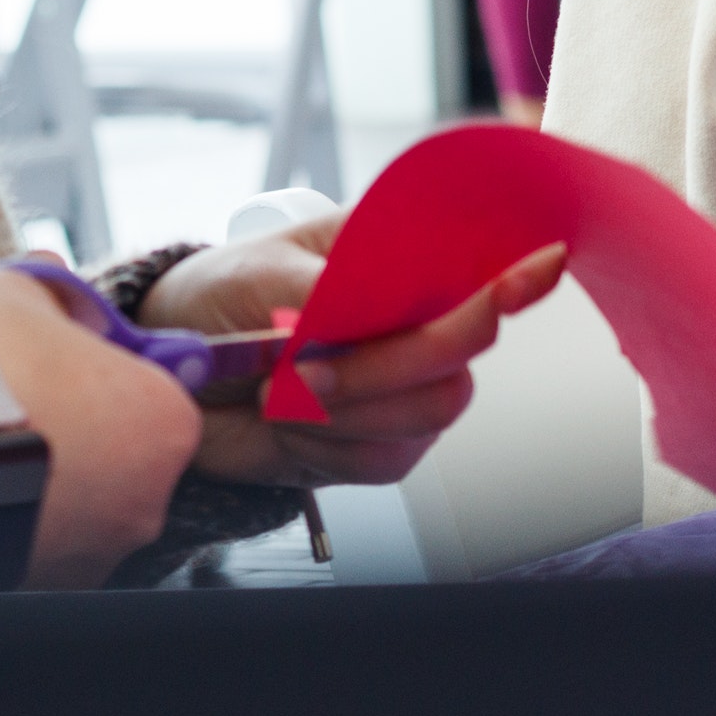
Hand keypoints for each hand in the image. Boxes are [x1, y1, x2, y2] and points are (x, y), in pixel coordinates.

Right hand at [0, 266, 199, 589]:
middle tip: (25, 409)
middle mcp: (148, 501)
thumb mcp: (22, 292)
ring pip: (83, 508)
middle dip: (82, 436)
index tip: (69, 370)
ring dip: (48, 482)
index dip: (110, 377)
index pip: (156, 397)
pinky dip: (17, 521)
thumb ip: (57, 295)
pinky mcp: (43, 584)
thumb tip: (61, 293)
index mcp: (166, 423)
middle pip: (124, 459)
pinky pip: (42, 545)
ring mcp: (96, 553)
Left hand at [139, 213, 569, 490]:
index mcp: (397, 255)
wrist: (180, 375)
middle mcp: (417, 319)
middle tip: (303, 366)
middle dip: (383, 366)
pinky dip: (325, 447)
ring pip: (429, 411)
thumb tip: (358, 307)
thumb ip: (321, 287)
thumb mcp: (259, 271)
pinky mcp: (384, 444)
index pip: (480, 259)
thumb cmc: (222, 298)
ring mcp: (408, 385)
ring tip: (280, 389)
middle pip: (460, 352)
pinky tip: (290, 422)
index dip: (516, 272)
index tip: (535, 271)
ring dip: (344, 408)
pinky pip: (387, 459)